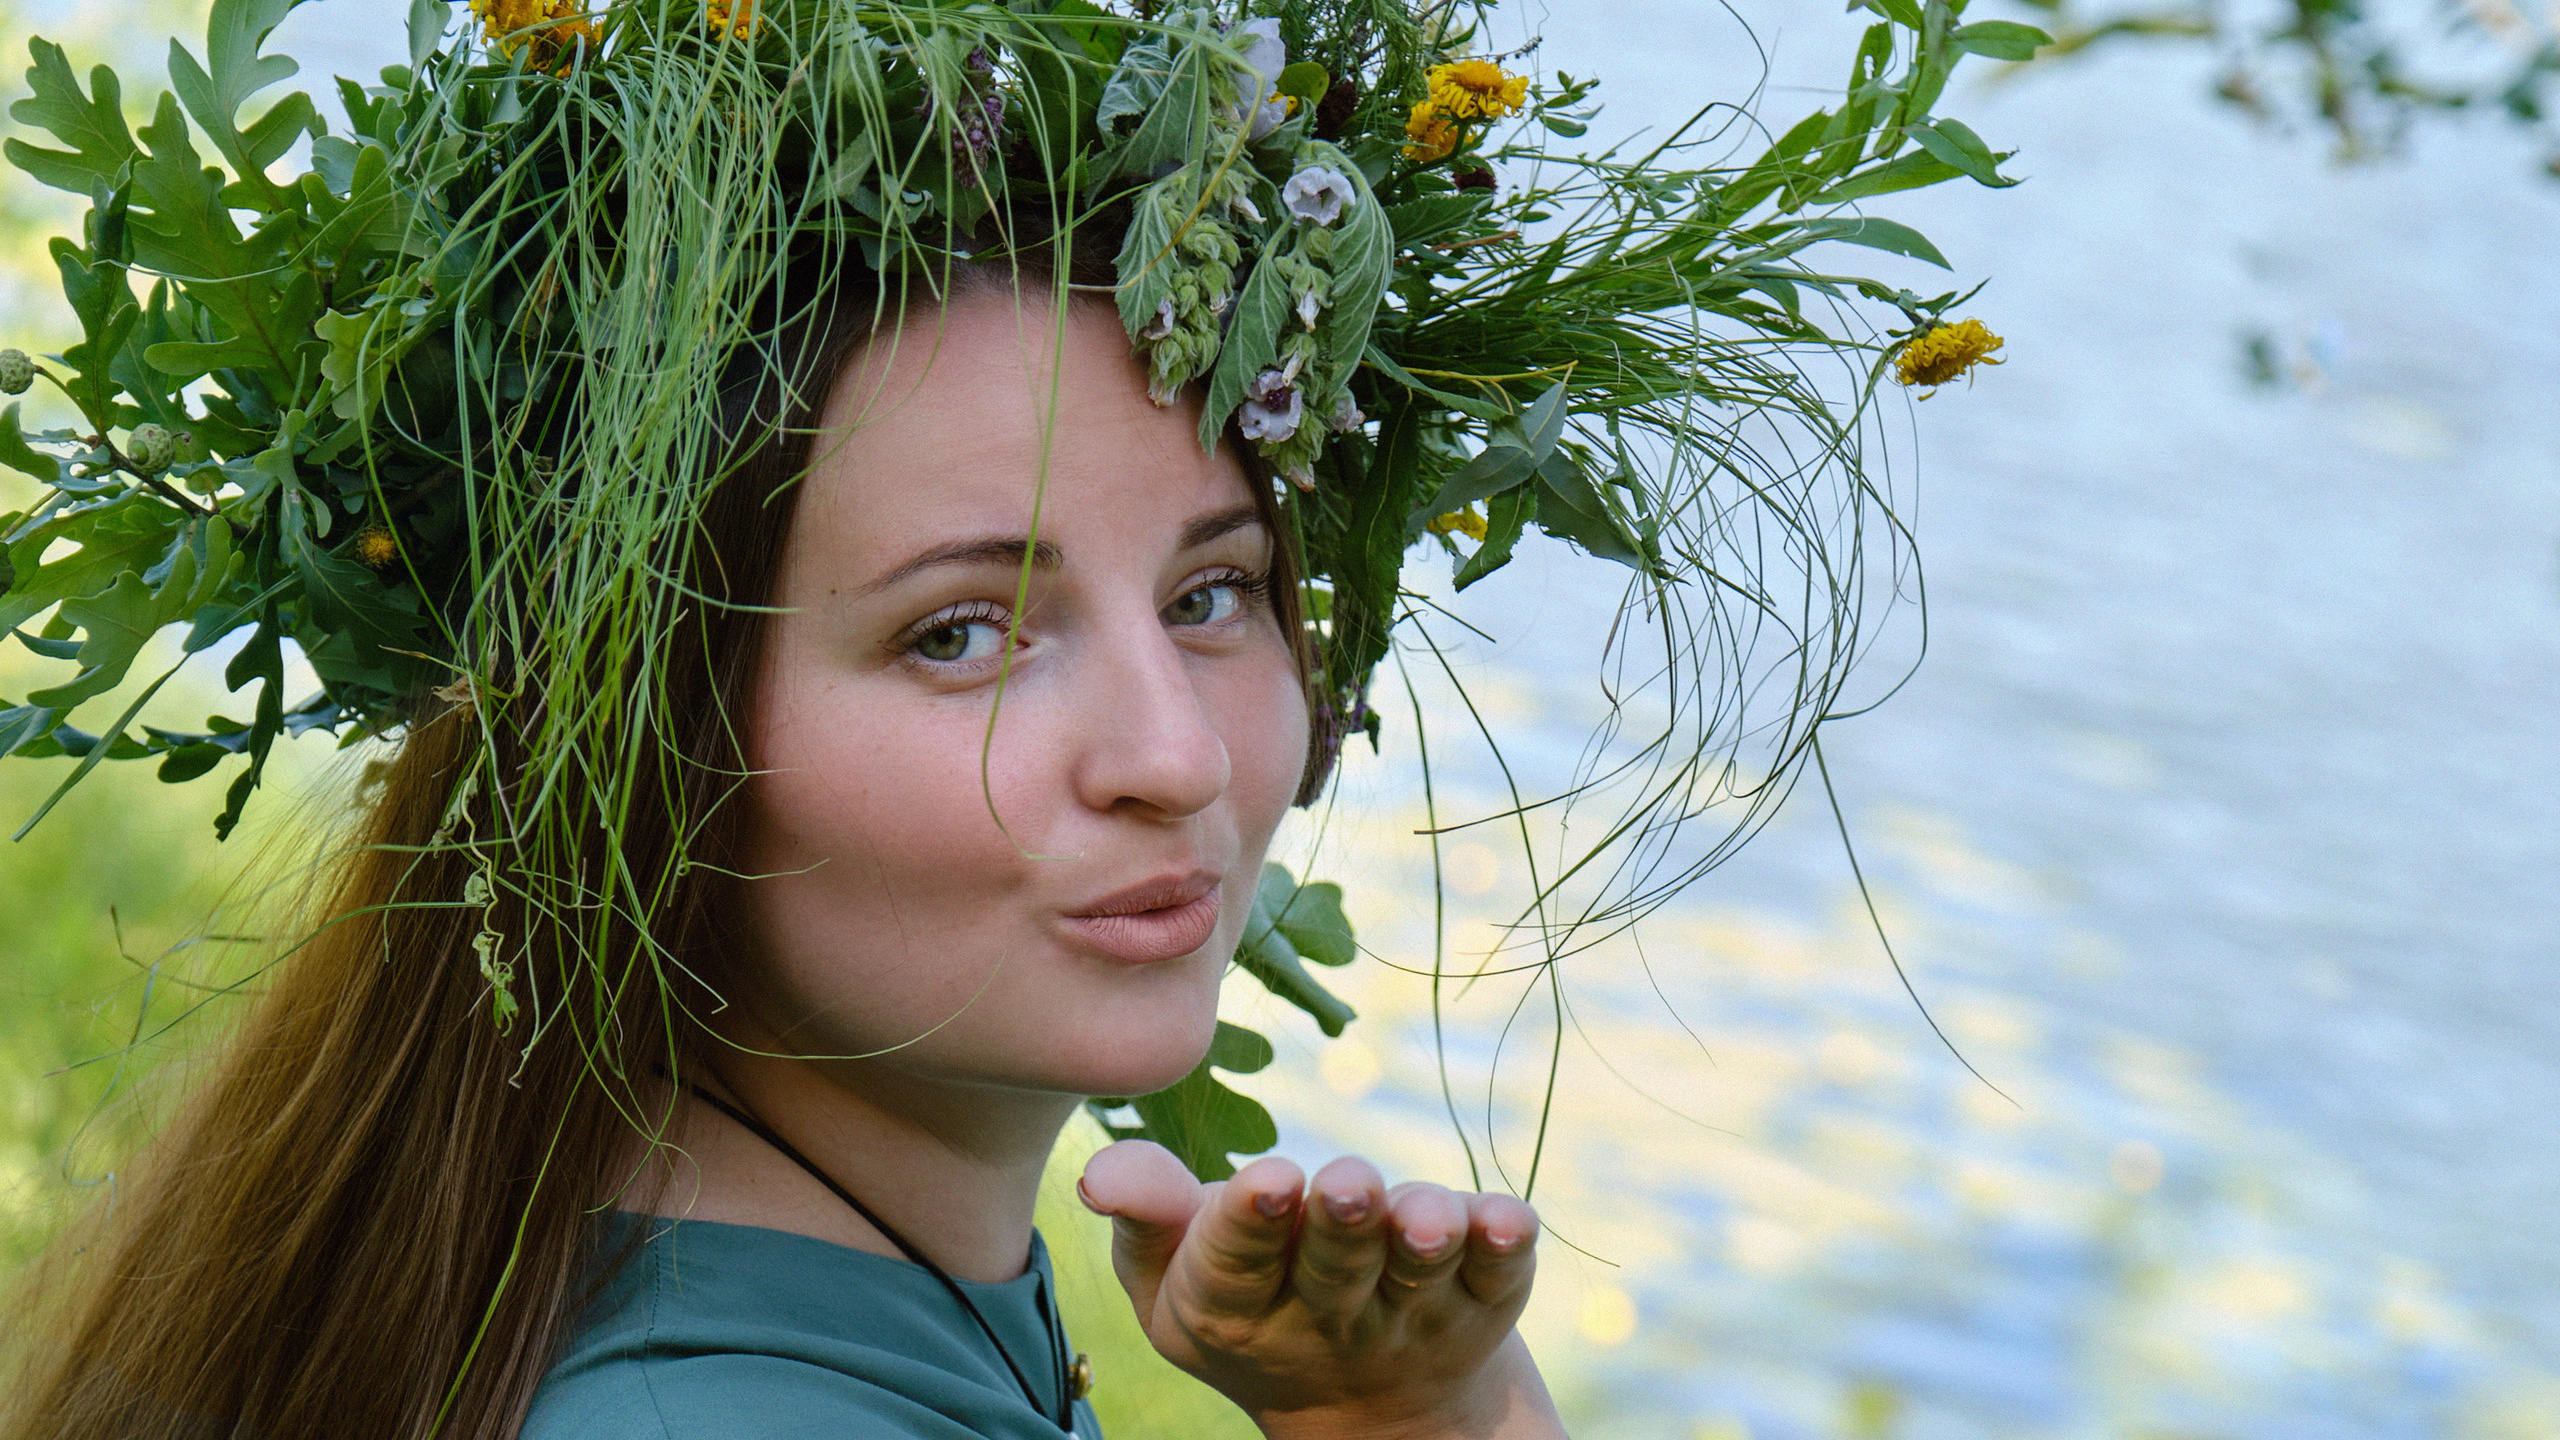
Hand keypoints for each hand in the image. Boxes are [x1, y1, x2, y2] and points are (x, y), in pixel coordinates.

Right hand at [1077, 1141, 1563, 1439]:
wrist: (1368, 1406)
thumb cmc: (1248, 1295)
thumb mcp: (1172, 1271)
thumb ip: (1143, 1212)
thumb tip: (1098, 1171)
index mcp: (1234, 1311)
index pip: (1236, 1267)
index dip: (1253, 1222)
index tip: (1271, 1180)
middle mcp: (1326, 1321)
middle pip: (1335, 1270)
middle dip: (1342, 1223)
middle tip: (1346, 1183)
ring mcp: (1410, 1316)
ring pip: (1418, 1274)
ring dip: (1423, 1240)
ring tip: (1425, 1216)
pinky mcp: (1482, 1300)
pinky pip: (1498, 1276)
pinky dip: (1506, 1246)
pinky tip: (1509, 1219)